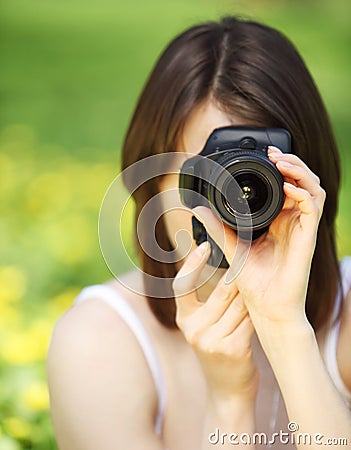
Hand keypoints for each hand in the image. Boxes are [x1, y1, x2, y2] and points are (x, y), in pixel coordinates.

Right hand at [173, 241, 257, 401]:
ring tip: (261, 282)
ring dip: (252, 294)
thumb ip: (212, 302)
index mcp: (184, 320)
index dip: (192, 264)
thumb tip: (229, 267)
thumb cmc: (219, 350)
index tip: (204, 245)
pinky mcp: (231, 349)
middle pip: (221, 292)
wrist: (227, 391)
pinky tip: (266, 307)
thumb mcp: (206, 327)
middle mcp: (193, 329)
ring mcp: (211, 340)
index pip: (181, 286)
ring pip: (239, 304)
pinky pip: (250, 320)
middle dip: (238, 277)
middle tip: (250, 258)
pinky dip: (259, 312)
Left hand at [193, 146, 325, 329]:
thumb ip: (217, 226)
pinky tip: (289, 187)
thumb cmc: (253, 281)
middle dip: (292, 163)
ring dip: (300, 172)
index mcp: (278, 221)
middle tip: (274, 153)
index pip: (286, 186)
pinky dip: (304, 193)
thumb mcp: (231, 246)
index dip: (281, 167)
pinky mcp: (308, 238)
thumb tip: (198, 208)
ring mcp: (302, 229)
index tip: (265, 155)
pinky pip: (314, 209)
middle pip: (303, 182)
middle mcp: (292, 222)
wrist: (265, 308)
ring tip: (282, 162)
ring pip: (313, 189)